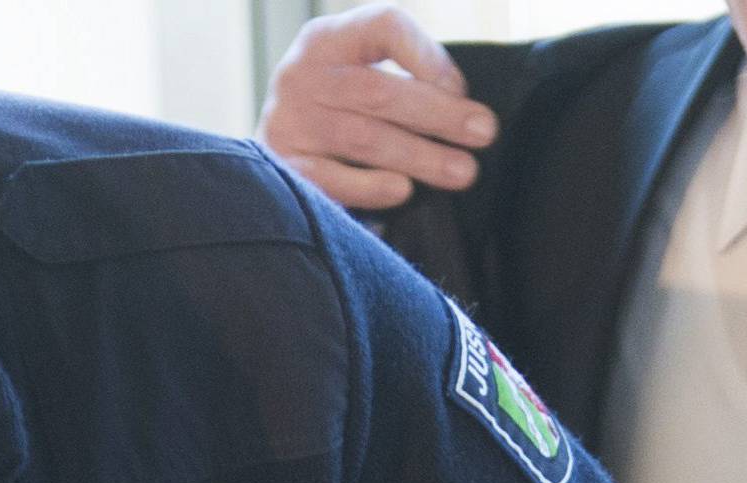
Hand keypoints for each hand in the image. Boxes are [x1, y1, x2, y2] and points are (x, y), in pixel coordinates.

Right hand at [258, 4, 495, 212]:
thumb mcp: (356, 73)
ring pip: (362, 136)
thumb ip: (398, 76)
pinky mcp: (283, 168)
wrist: (263, 159)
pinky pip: (331, 179)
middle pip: (378, 90)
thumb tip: (459, 103)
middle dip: (438, 113)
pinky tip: (403, 191)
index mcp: (327, 39)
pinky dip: (370, 186)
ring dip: (418, 155)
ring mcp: (288, 122)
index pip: (384, 27)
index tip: (461, 89)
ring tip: (462, 171)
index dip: (427, 56)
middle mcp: (302, 74)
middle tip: (483, 133)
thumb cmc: (332, 112)